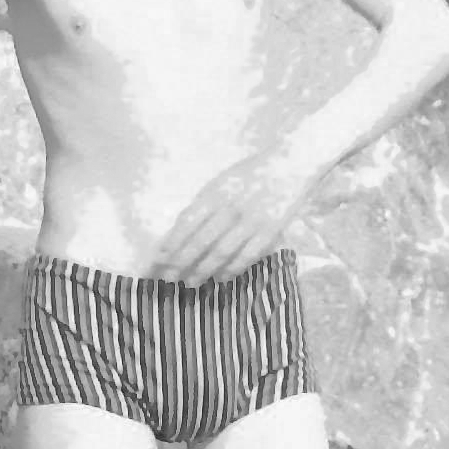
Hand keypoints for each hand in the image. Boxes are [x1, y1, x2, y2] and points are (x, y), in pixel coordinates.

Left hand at [150, 149, 312, 284]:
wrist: (290, 165)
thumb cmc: (251, 173)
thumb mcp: (221, 182)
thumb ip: (204, 204)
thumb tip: (181, 230)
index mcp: (214, 192)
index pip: (187, 221)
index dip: (172, 241)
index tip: (159, 257)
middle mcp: (230, 208)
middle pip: (201, 240)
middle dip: (182, 261)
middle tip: (168, 278)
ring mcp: (251, 221)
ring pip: (222, 252)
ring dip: (204, 270)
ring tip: (191, 283)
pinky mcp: (270, 231)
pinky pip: (247, 255)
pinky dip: (232, 269)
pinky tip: (221, 279)